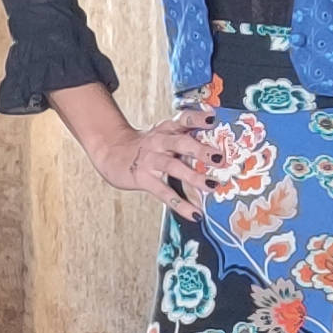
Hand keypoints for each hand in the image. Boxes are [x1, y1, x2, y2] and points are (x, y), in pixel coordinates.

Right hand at [91, 108, 240, 207]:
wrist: (112, 152)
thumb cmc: (148, 145)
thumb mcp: (163, 134)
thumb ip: (186, 137)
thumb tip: (220, 149)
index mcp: (167, 129)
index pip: (183, 119)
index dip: (197, 118)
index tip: (211, 119)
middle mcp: (159, 142)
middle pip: (180, 143)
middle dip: (200, 150)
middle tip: (219, 158)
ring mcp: (150, 161)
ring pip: (173, 167)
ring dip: (194, 177)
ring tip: (212, 186)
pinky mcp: (144, 179)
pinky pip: (164, 192)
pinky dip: (181, 204)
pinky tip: (195, 214)